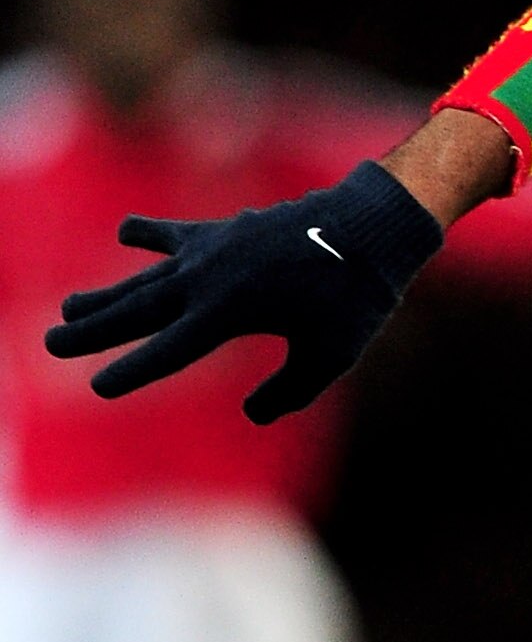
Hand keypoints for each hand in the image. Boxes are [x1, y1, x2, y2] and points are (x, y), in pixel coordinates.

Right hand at [46, 159, 444, 420]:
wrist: (370, 227)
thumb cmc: (355, 299)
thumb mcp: (328, 358)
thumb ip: (287, 393)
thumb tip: (253, 414)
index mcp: (228, 315)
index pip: (167, 352)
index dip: (131, 372)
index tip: (98, 386)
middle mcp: (208, 281)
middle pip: (138, 312)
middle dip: (93, 330)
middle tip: (51, 343)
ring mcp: (211, 250)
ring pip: (146, 278)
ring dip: (106, 294)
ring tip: (69, 307)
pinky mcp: (223, 230)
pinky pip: (175, 235)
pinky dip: (148, 234)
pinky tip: (122, 234)